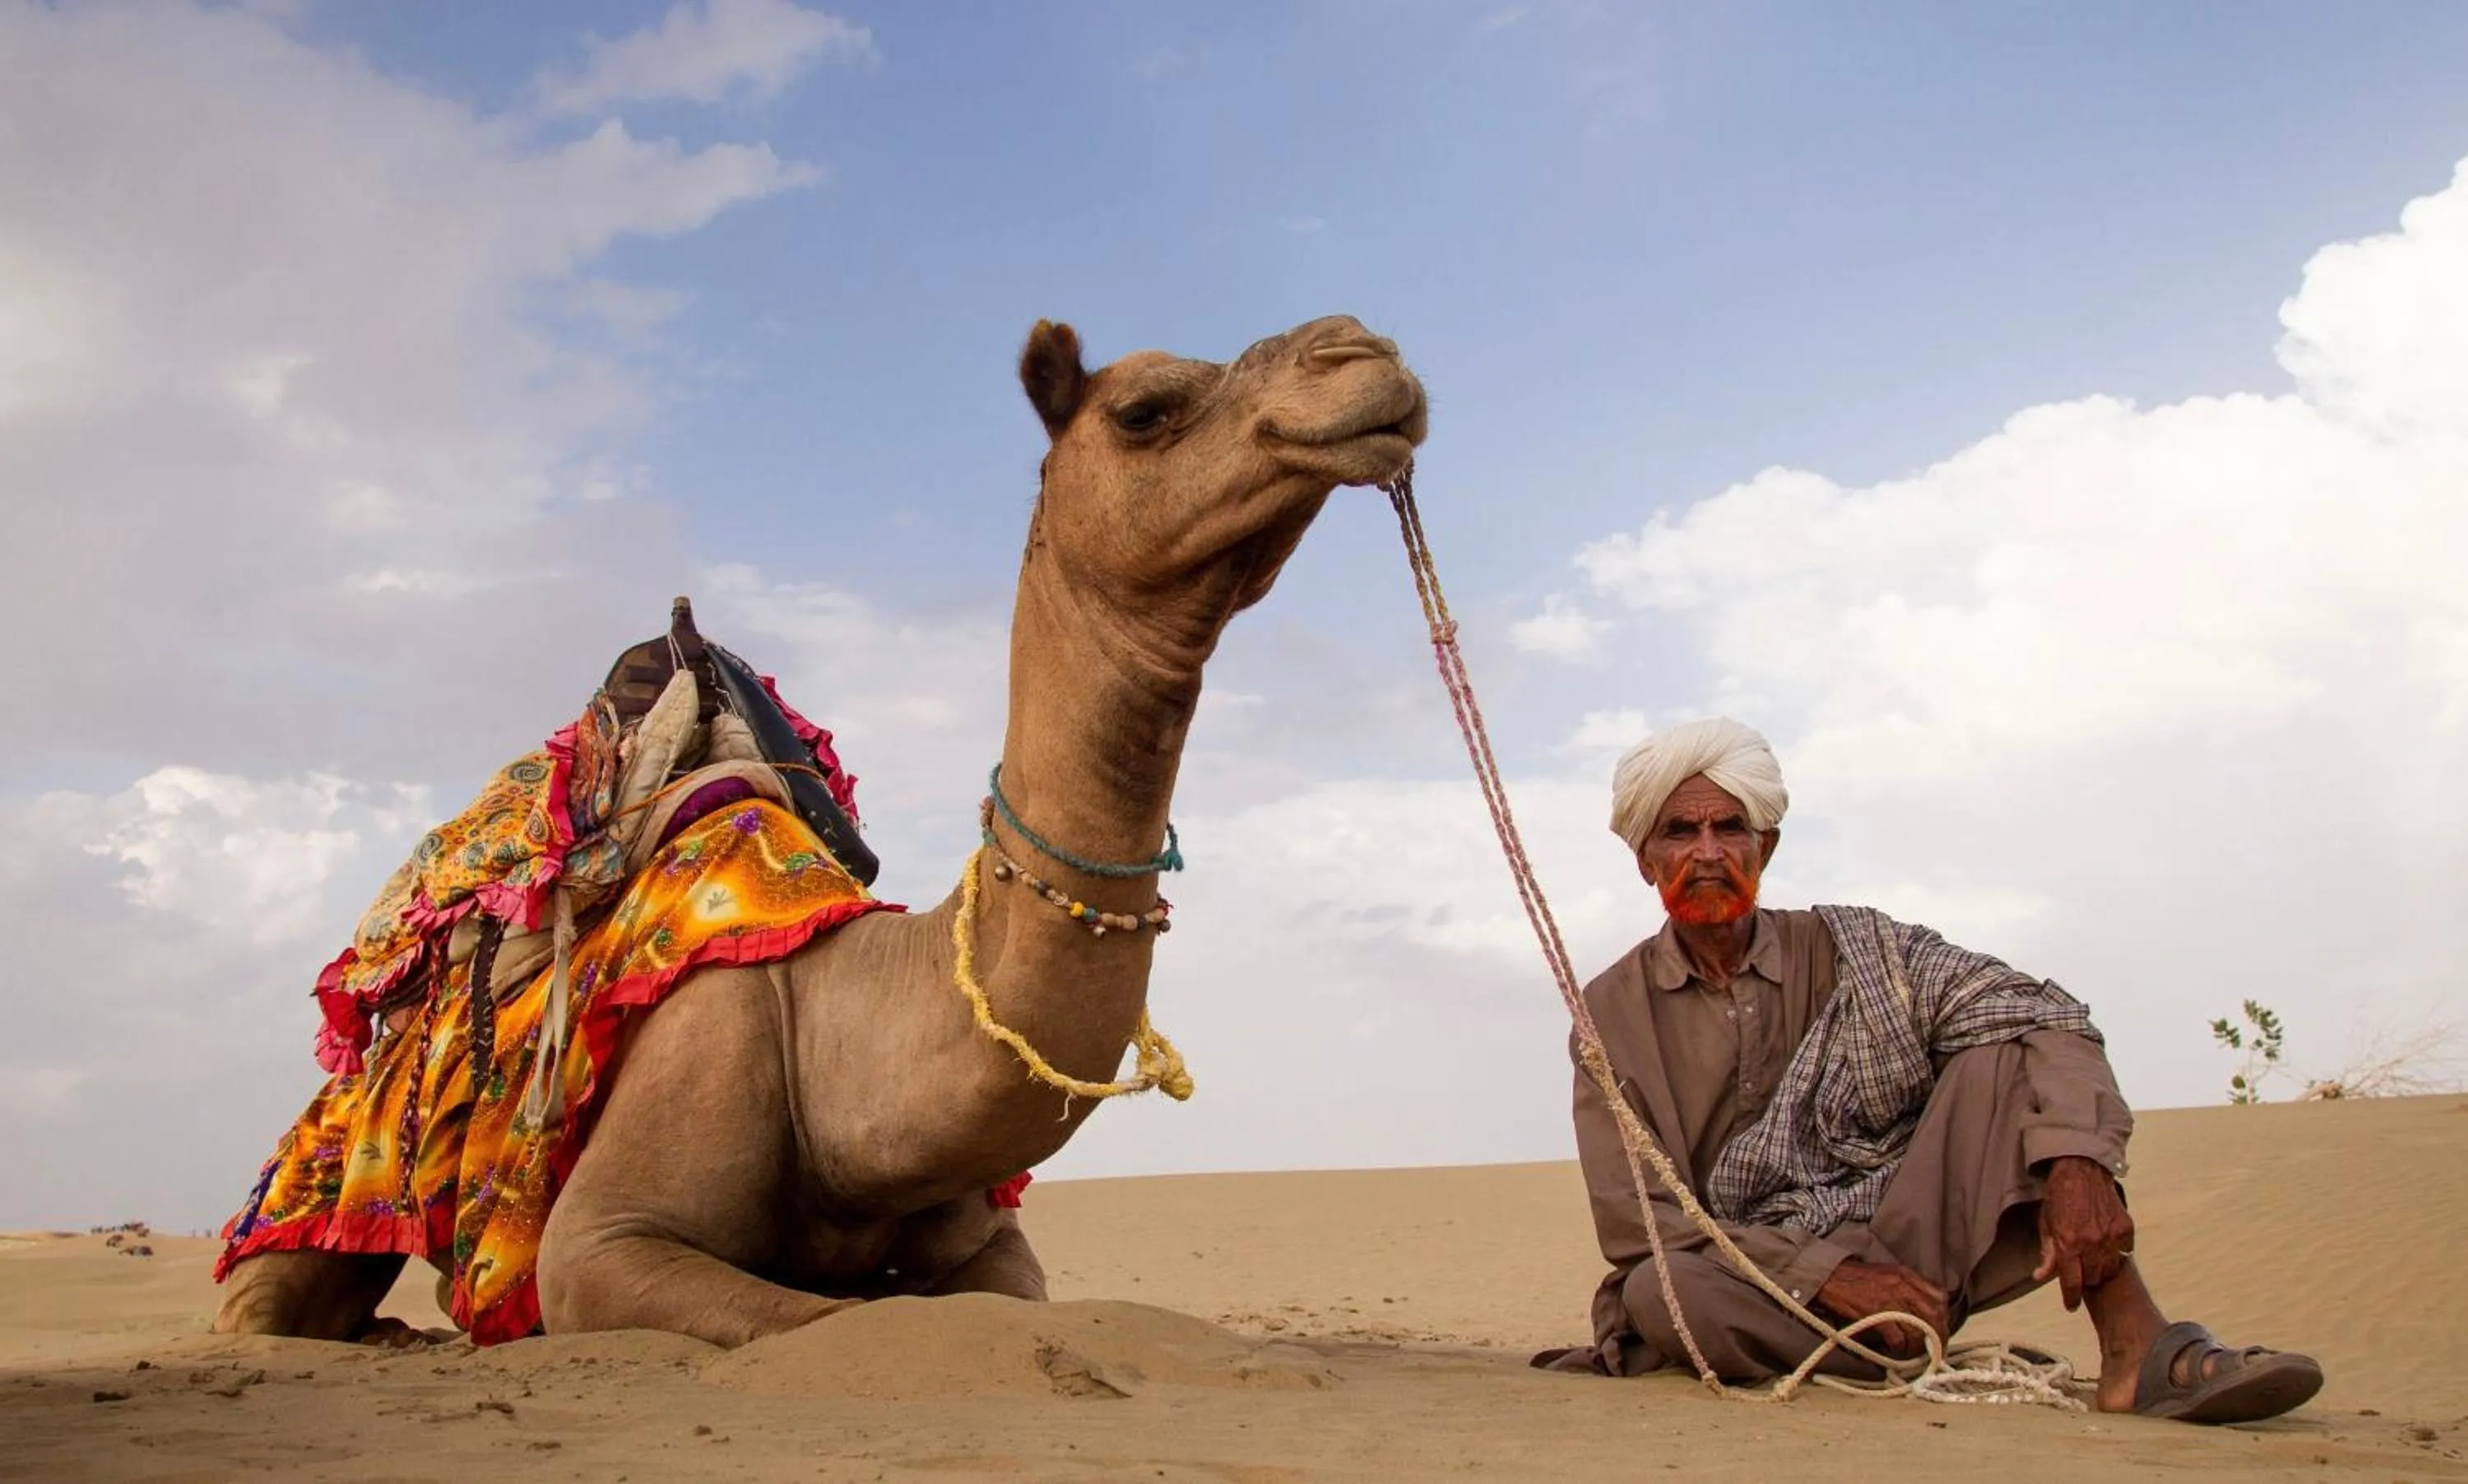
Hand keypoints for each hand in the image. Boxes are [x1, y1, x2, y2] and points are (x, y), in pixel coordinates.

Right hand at [1811, 1257, 1949, 1358]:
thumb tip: (1922, 1309)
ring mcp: (1891, 1300)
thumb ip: (1907, 1287)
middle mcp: (1904, 1286)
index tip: (1940, 1329)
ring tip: (1912, 1351)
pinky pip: (1898, 1337)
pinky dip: (1900, 1347)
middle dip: (1939, 1335)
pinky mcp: (1877, 1315)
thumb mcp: (1888, 1274)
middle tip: (1935, 1349)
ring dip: (1919, 1345)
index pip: (1940, 1296)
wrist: (1829, 1276)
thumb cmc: (1856, 1278)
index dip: (1944, 1316)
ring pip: (1919, 1329)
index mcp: (1907, 1275)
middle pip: (1935, 1314)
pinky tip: (1895, 1349)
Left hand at [2033, 1155, 2134, 1310]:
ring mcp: (2111, 1236)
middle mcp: (2091, 1243)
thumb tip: (2040, 1277)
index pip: (2071, 1282)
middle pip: (2092, 1279)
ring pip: (2110, 1270)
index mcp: (2068, 1243)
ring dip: (2101, 1270)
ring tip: (2092, 1260)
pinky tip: (2106, 1247)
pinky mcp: (2126, 1229)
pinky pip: (2124, 1253)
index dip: (2070, 1298)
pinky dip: (2116, 1254)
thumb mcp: (2046, 1224)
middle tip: (2079, 1271)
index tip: (2070, 1305)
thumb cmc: (2058, 1196)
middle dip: (2084, 1279)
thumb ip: (2047, 1253)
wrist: (2081, 1169)